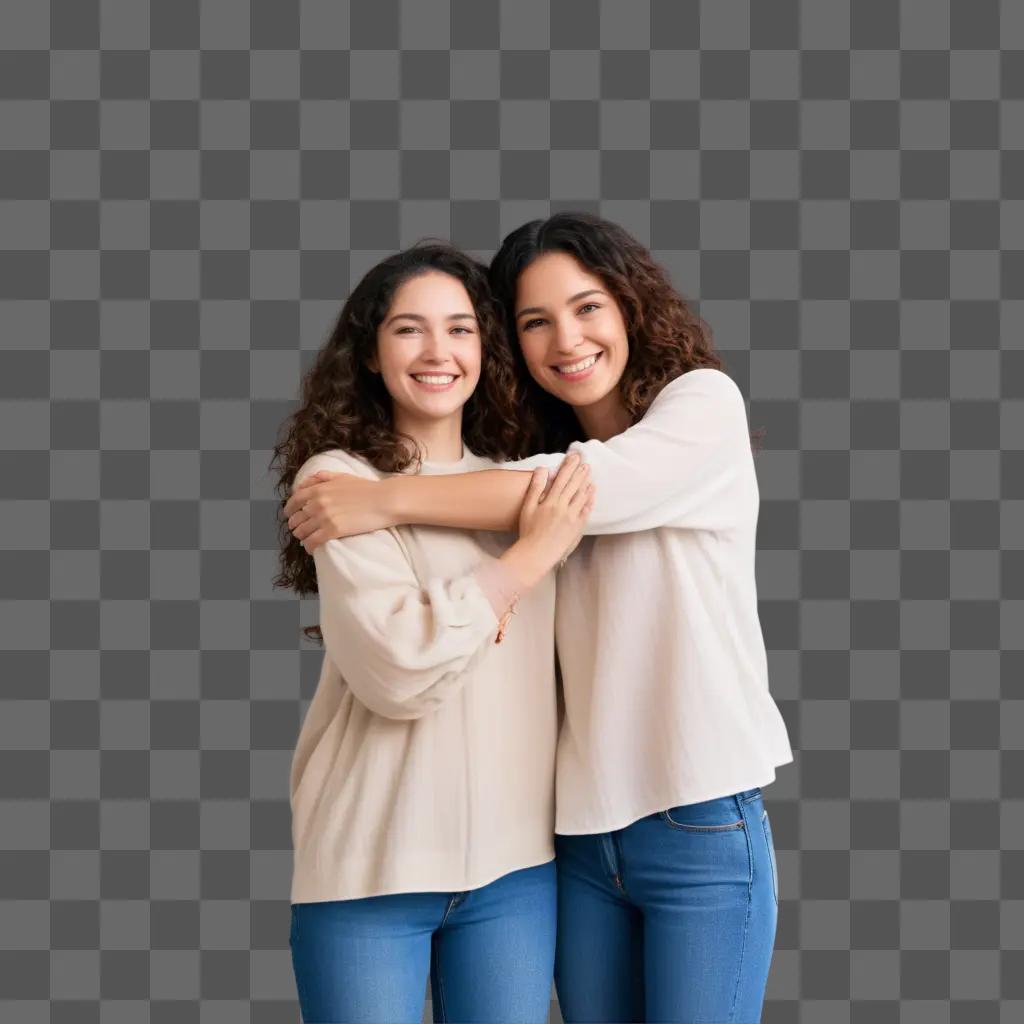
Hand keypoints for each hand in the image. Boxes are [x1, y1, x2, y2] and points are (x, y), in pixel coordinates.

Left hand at [284, 470, 388, 553]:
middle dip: (295, 525)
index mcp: (318, 489)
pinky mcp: (332, 531)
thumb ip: (322, 477)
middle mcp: (317, 503)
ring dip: (301, 537)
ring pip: (302, 532)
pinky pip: (313, 542)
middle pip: (296, 518)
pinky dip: (309, 547)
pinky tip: (311, 549)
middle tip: (299, 530)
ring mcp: (324, 517)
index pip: (294, 501)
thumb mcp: (342, 476)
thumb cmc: (367, 488)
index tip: (290, 516)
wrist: (384, 500)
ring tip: (306, 540)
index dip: (290, 510)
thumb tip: (306, 482)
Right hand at [515, 454, 593, 573]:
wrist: (536, 554)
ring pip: (581, 497)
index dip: (569, 466)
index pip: (562, 479)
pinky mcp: (577, 528)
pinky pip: (586, 512)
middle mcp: (563, 507)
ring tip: (590, 475)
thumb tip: (542, 469)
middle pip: (574, 486)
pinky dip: (590, 501)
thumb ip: (536, 487)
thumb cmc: (528, 531)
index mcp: (550, 501)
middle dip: (580, 473)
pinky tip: (592, 494)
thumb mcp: (527, 508)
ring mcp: (572, 518)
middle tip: (586, 463)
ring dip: (586, 484)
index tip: (574, 457)